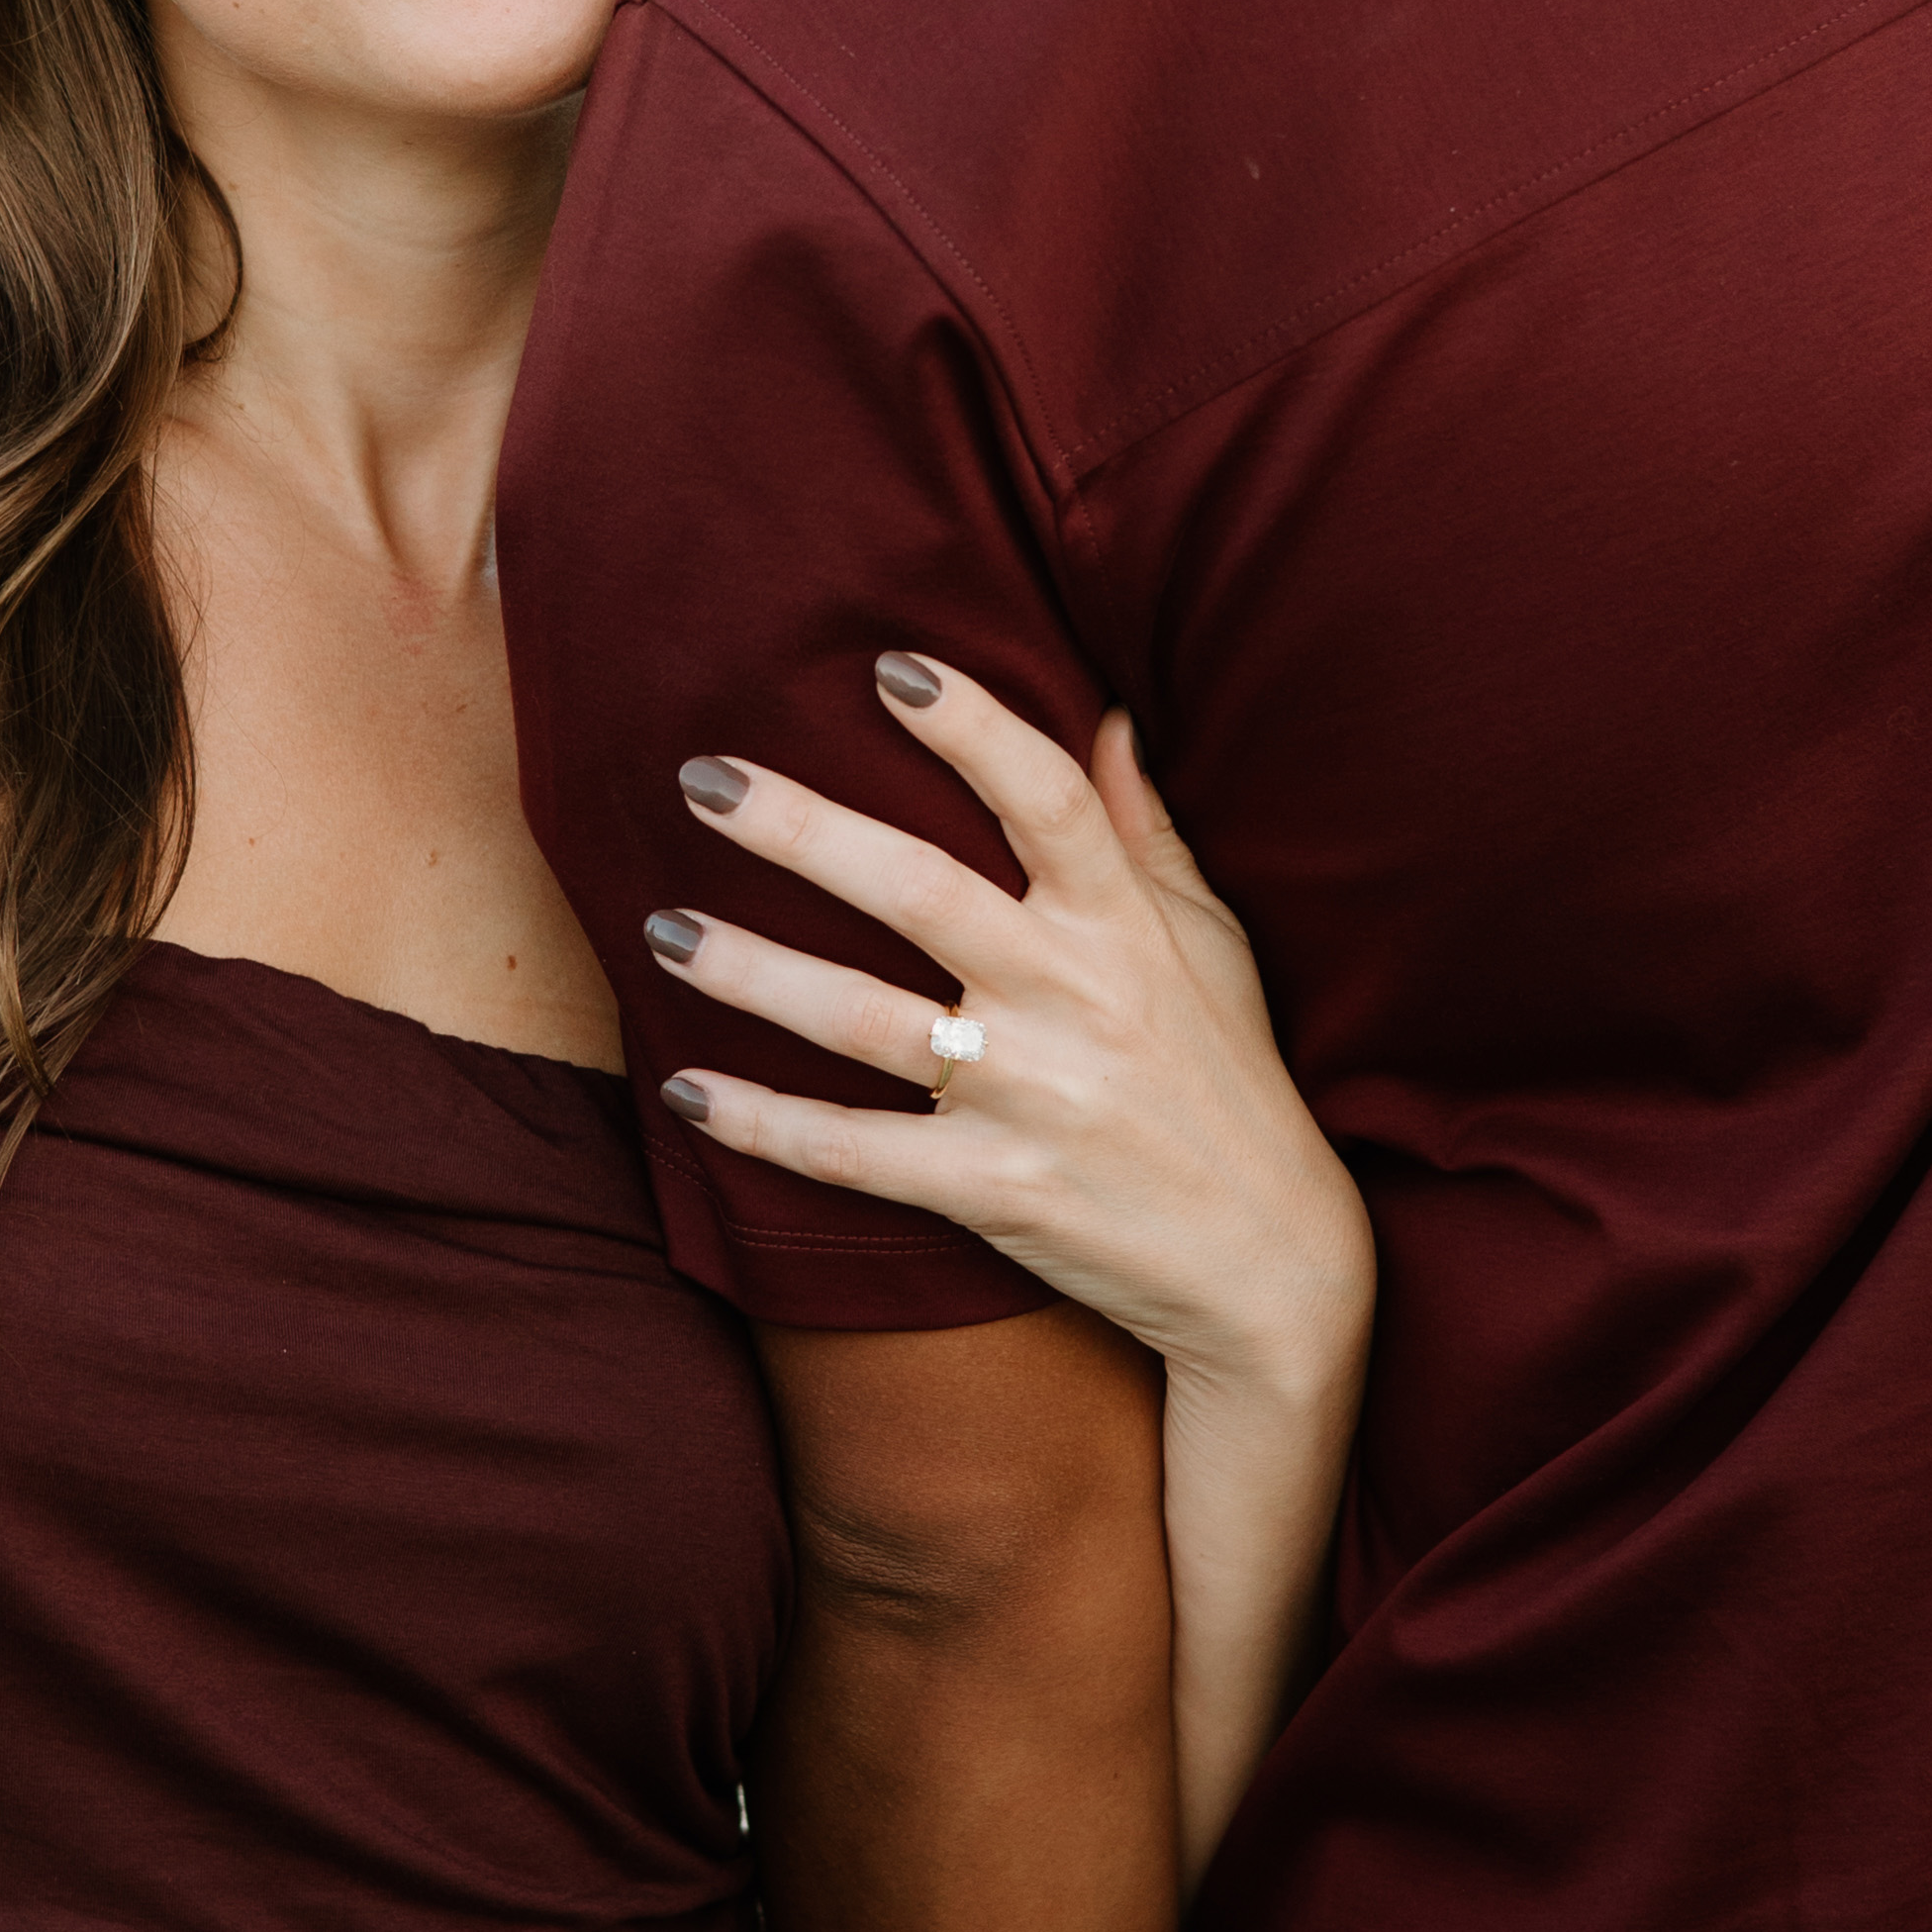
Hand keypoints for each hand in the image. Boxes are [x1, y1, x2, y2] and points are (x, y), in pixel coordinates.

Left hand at [652, 661, 1371, 1413]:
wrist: (1271, 1265)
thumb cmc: (1229, 1082)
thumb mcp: (1210, 944)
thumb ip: (1144, 831)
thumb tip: (1105, 713)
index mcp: (1123, 926)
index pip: (1045, 799)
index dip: (971, 727)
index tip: (889, 667)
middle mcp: (1073, 999)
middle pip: (918, 890)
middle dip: (800, 827)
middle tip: (702, 778)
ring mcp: (1030, 1097)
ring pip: (860, 1018)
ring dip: (748, 970)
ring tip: (661, 929)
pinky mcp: (994, 1192)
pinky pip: (853, 1152)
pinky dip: (763, 1123)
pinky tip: (685, 1089)